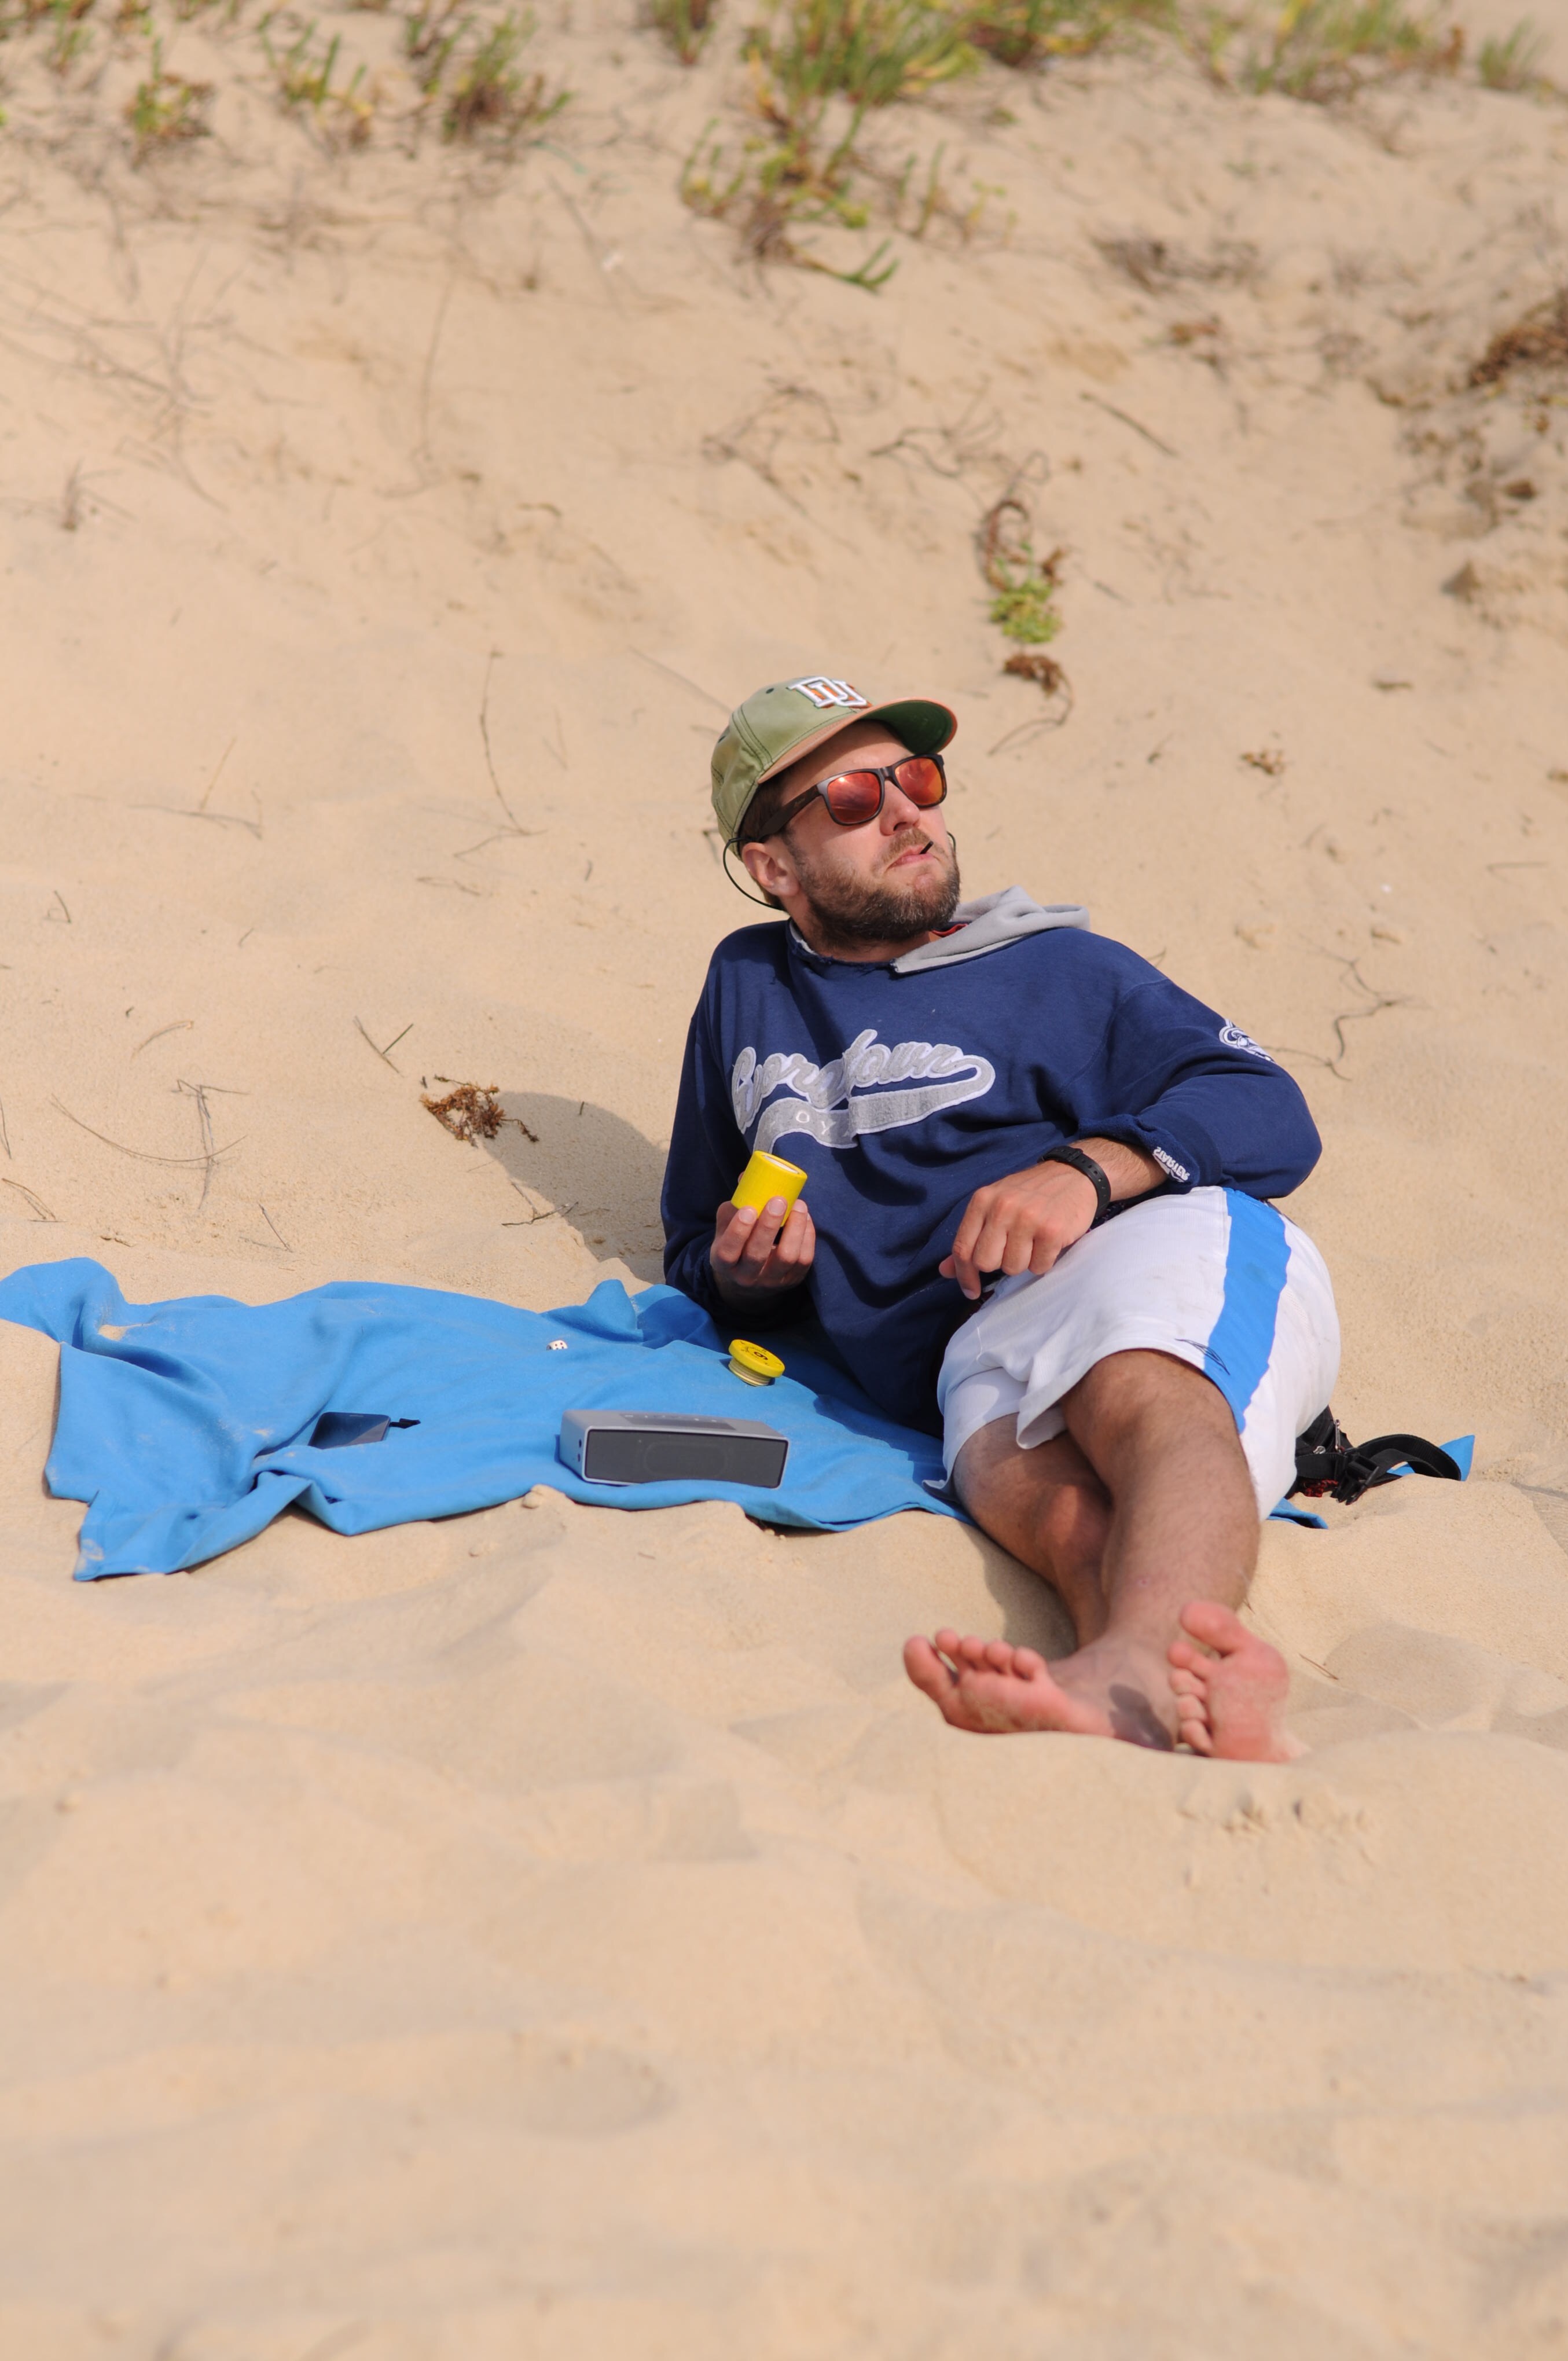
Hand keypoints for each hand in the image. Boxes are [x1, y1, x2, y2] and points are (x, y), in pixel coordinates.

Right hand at [710, 1194, 814, 1306]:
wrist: (750, 1280)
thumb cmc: (738, 1245)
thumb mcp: (727, 1230)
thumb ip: (734, 1207)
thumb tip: (746, 1176)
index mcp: (724, 1264)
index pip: (728, 1251)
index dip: (738, 1231)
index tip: (749, 1209)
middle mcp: (746, 1277)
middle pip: (757, 1255)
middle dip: (769, 1225)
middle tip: (778, 1200)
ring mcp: (771, 1281)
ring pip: (786, 1257)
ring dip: (794, 1228)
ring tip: (798, 1205)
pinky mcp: (793, 1280)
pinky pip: (804, 1259)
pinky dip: (807, 1235)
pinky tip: (805, 1217)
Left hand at [940, 1163, 1098, 1302]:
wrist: (1074, 1175)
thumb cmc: (1030, 1195)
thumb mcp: (994, 1206)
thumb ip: (970, 1237)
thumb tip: (945, 1271)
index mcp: (982, 1200)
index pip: (962, 1248)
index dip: (964, 1275)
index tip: (970, 1290)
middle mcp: (1002, 1208)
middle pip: (986, 1262)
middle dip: (999, 1265)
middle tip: (1014, 1250)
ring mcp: (1028, 1218)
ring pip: (1014, 1268)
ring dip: (1024, 1262)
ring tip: (1034, 1242)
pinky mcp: (1052, 1230)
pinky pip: (1039, 1267)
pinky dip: (1044, 1261)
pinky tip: (1048, 1243)